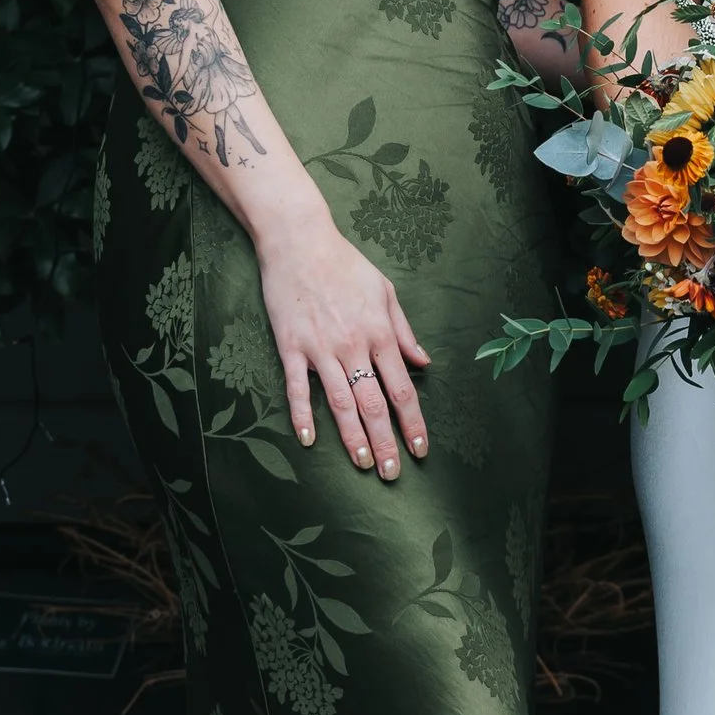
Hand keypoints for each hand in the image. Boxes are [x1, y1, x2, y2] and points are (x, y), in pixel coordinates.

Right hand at [255, 203, 430, 475]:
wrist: (299, 241)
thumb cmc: (345, 264)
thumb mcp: (385, 291)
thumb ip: (403, 331)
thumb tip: (423, 362)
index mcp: (380, 333)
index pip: (402, 389)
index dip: (413, 422)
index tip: (420, 450)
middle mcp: (353, 345)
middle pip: (374, 404)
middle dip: (386, 442)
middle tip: (392, 473)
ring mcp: (320, 349)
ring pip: (341, 403)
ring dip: (353, 438)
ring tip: (364, 464)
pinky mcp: (291, 347)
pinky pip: (298, 388)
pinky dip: (303, 415)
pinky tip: (309, 440)